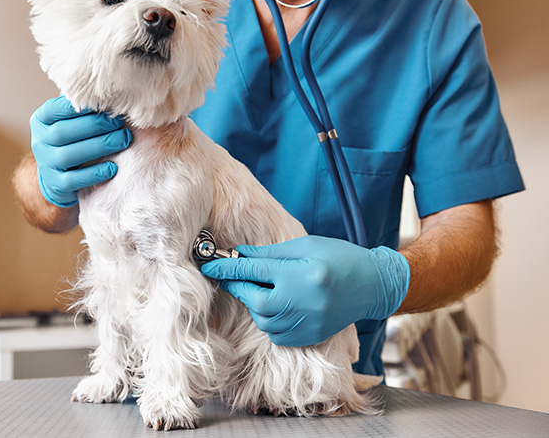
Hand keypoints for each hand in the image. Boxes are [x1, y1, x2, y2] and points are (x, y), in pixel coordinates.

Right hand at [30, 96, 131, 206]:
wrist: (57, 176)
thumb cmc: (72, 140)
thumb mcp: (70, 121)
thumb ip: (82, 109)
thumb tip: (111, 95)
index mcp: (41, 119)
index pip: (56, 109)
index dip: (80, 106)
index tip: (105, 103)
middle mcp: (39, 141)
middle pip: (62, 132)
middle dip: (94, 126)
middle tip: (118, 124)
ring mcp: (45, 164)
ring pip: (68, 155)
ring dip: (98, 146)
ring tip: (122, 141)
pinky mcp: (55, 184)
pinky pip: (72, 180)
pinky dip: (93, 173)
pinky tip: (112, 168)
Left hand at [200, 235, 409, 346]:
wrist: (372, 284)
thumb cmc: (339, 258)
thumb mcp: (305, 245)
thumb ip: (270, 253)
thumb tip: (239, 254)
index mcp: (301, 274)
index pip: (253, 271)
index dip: (227, 267)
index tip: (209, 265)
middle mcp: (303, 301)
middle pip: (255, 300)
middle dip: (241, 288)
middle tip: (237, 276)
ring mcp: (307, 322)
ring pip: (263, 319)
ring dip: (256, 303)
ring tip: (265, 288)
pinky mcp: (309, 336)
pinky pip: (276, 334)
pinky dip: (270, 320)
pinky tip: (279, 304)